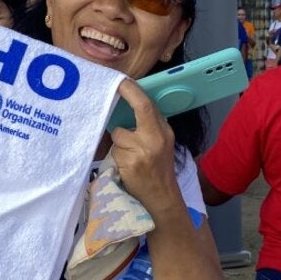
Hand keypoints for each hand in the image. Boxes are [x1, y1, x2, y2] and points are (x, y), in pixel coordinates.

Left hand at [108, 80, 180, 216]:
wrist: (161, 198)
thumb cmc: (157, 170)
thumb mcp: (161, 145)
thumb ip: (149, 128)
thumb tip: (129, 107)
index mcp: (164, 131)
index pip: (149, 105)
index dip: (134, 90)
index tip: (122, 81)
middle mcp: (157, 138)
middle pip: (139, 109)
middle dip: (126, 95)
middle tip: (115, 87)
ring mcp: (144, 150)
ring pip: (119, 134)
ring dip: (118, 143)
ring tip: (128, 156)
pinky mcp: (131, 163)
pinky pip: (115, 151)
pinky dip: (117, 156)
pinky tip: (125, 166)